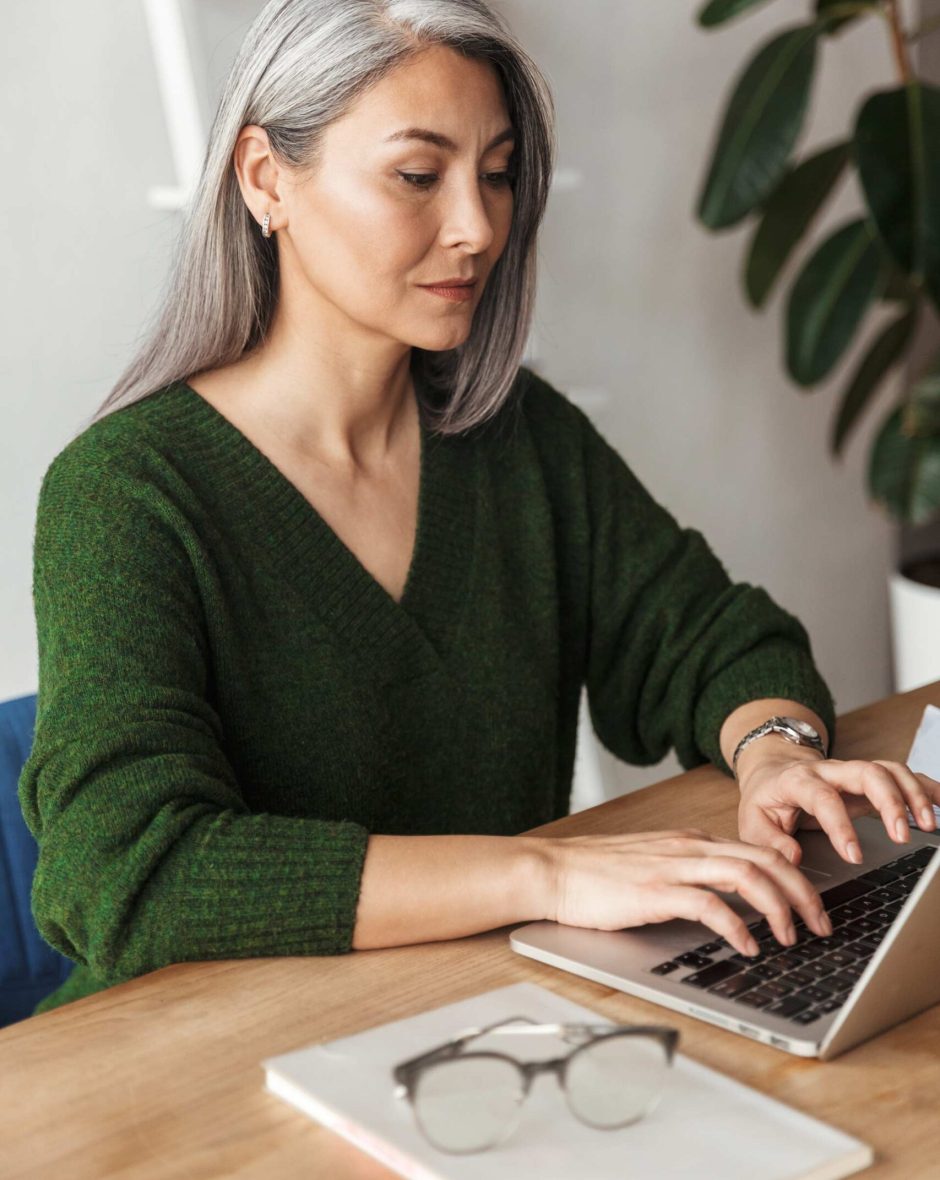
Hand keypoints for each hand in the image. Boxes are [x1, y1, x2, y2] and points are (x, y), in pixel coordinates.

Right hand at [541, 828, 830, 956]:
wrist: (552, 870)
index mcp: (690, 841)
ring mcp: (672, 866)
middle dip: (803, 893)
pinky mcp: (655, 890)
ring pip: (747, 875)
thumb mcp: (652, 866)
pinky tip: (747, 946)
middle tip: (821, 925)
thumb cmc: (595, 875)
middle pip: (766, 859)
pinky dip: (737, 925)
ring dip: (780, 907)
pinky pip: (710, 904)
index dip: (795, 878)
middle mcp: (688, 848)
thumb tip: (724, 902)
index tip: (811, 907)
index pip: (759, 850)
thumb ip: (688, 875)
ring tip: (793, 937)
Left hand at [736, 748, 939, 865]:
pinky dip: (926, 787)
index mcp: (798, 781)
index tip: (853, 855)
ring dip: (913, 793)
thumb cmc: (766, 799)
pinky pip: (902, 775)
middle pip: (866, 772)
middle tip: (902, 836)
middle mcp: (829, 771)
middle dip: (889, 801)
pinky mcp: (869, 778)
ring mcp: (852, 772)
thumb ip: (770, 841)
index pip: (822, 797)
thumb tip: (794, 859)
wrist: (772, 769)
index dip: (839, 824)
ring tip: (930, 824)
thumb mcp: (753, 821)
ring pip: (889, 769)